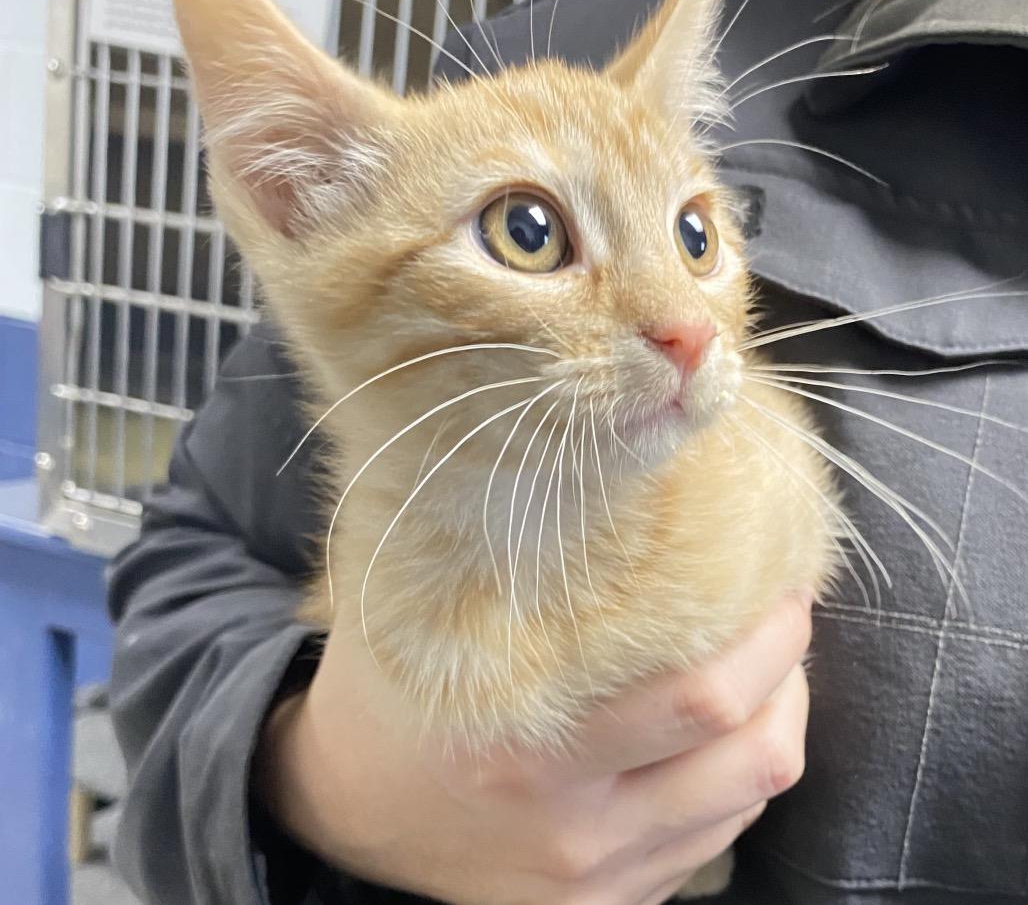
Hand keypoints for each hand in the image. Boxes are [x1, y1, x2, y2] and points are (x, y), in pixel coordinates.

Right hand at [257, 593, 811, 904]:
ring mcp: (595, 880)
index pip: (699, 698)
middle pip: (748, 759)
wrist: (341, 808)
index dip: (766, 636)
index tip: (779, 576)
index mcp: (529, 748)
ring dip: (773, 723)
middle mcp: (574, 828)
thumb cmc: (385, 692)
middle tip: (784, 613)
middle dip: (792, 675)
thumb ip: (476, 542)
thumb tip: (540, 456)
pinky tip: (709, 732)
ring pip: (745, 803)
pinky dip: (731, 777)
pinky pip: (712, 841)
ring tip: (759, 668)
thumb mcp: (412, 609)